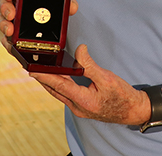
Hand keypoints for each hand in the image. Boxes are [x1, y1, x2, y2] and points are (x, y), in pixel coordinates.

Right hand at [0, 0, 78, 47]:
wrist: (52, 29)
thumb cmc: (52, 10)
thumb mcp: (61, 5)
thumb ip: (67, 3)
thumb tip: (72, 7)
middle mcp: (14, 5)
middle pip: (3, 3)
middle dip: (5, 9)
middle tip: (12, 14)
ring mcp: (11, 21)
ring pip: (1, 20)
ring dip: (4, 25)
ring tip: (10, 30)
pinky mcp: (12, 36)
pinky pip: (6, 38)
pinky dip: (7, 40)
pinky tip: (11, 42)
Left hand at [31, 44, 150, 125]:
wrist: (133, 110)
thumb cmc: (122, 95)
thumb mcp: (107, 78)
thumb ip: (89, 65)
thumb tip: (79, 50)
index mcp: (83, 100)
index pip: (59, 85)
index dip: (44, 76)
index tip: (31, 69)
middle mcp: (77, 107)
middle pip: (54, 90)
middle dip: (41, 78)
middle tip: (28, 67)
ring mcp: (79, 108)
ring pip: (58, 93)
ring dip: (48, 82)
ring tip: (37, 71)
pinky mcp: (81, 107)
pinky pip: (64, 95)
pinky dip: (58, 85)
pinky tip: (56, 78)